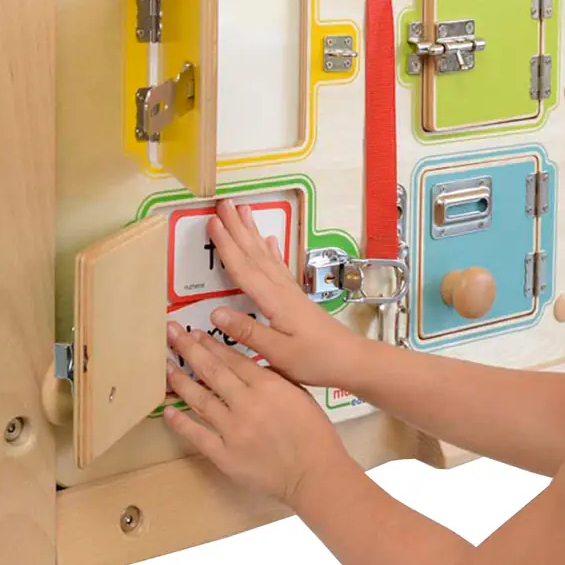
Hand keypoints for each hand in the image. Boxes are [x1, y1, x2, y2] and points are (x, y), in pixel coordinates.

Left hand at [162, 322, 347, 506]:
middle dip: (189, 349)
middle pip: (212, 371)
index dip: (211, 345)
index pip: (233, 359)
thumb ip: (274, 379)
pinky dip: (180, 422)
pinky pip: (197, 435)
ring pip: (200, 399)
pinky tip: (167, 410)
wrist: (314, 473)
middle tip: (171, 334)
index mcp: (269, 385)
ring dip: (180, 381)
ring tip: (165, 366)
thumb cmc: (314, 433)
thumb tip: (249, 368)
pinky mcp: (224, 455)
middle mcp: (247, 403)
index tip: (196, 333)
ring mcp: (233, 430)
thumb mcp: (300, 394)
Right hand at [204, 199, 367, 389]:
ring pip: (266, 255)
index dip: (226, 245)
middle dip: (237, 228)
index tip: (213, 222)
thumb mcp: (278, 352)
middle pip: (255, 254)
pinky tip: (271, 241)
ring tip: (243, 211)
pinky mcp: (296, 299)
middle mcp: (282, 290)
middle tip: (224, 203)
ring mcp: (291, 292)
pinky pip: (280, 267)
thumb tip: (215, 313)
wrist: (351, 360)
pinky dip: (273, 252)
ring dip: (253, 233)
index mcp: (275, 301)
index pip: (244, 268)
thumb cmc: (317, 360)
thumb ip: (248, 332)